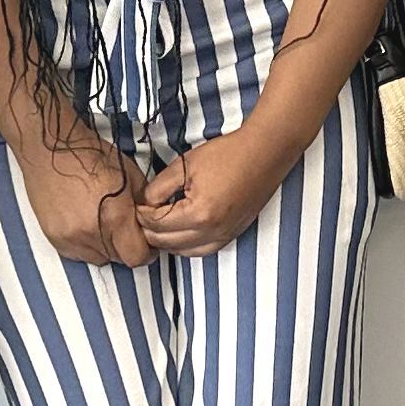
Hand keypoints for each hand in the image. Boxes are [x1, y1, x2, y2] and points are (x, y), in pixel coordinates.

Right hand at [15, 128, 152, 267]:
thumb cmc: (91, 157)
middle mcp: (91, 233)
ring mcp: (70, 238)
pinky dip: (86, 245)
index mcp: (115, 217)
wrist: (51, 149)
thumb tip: (151, 225)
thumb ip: (143, 207)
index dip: (147, 251)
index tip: (147, 243)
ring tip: (103, 223)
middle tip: (125, 228)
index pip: (137, 257)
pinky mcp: (54, 238)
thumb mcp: (131, 176)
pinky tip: (86, 224)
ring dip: (106, 247)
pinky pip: (78, 254)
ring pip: (99, 258)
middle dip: (127, 247)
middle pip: (119, 259)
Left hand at [137, 122, 305, 257]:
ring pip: (182, 252)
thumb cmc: (228, 155)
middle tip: (145, 212)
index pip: (155, 224)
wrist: (265, 153)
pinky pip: (202, 251)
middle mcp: (212, 231)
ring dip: (166, 240)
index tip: (139, 202)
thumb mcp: (184, 165)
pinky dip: (186, 246)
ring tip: (159, 222)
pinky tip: (180, 232)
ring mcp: (224, 236)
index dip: (141, 212)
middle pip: (165, 242)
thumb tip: (145, 203)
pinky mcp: (232, 234)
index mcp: (198, 213)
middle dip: (149, 228)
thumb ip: (158, 188)